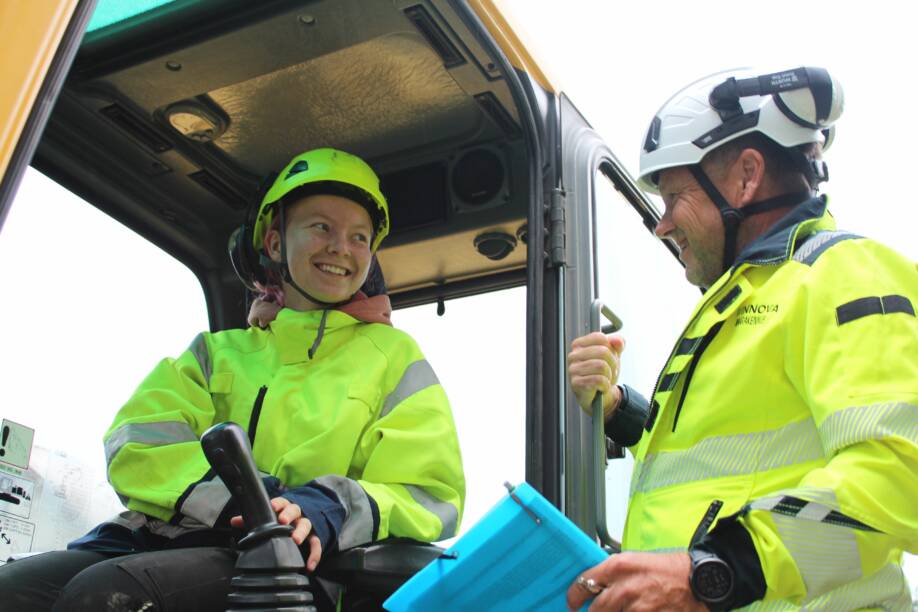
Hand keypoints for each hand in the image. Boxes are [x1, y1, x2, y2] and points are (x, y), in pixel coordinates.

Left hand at [231, 496, 322, 569]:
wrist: (300, 522)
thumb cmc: (279, 520)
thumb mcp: (267, 519)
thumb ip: (251, 520)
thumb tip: (234, 521)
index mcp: (283, 508)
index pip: (281, 502)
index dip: (277, 504)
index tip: (273, 507)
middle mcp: (296, 514)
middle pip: (295, 510)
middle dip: (289, 515)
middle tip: (283, 521)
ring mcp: (305, 525)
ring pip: (306, 525)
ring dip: (301, 532)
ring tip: (296, 540)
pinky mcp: (313, 537)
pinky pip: (316, 544)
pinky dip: (314, 555)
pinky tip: (310, 566)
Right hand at [567, 333, 624, 419]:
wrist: (600, 395)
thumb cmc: (604, 372)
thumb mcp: (614, 355)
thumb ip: (618, 344)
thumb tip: (618, 340)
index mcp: (580, 345)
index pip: (600, 338)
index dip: (612, 349)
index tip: (611, 358)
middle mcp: (573, 355)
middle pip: (603, 351)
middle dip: (613, 364)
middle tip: (611, 372)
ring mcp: (573, 369)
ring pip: (601, 366)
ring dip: (609, 376)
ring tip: (606, 380)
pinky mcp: (576, 383)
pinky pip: (598, 380)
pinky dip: (605, 385)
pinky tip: (601, 387)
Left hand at [567, 552, 705, 611]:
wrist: (702, 580)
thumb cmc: (673, 569)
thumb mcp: (638, 561)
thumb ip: (615, 573)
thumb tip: (598, 586)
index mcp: (619, 566)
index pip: (584, 583)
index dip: (574, 596)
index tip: (572, 601)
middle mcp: (624, 587)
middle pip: (594, 609)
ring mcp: (636, 608)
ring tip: (623, 609)